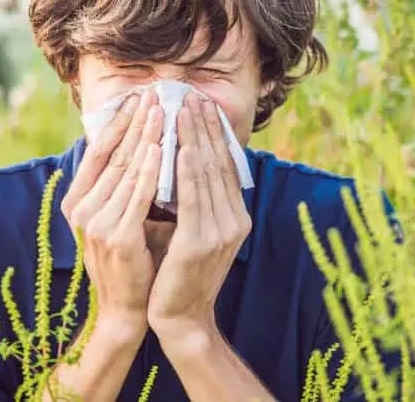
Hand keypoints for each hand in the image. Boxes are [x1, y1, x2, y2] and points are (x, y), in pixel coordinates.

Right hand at [61, 88, 164, 338]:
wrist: (126, 309)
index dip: (118, 122)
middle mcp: (81, 209)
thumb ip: (123, 186)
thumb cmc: (129, 260)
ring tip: (163, 110)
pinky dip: (152, 169)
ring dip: (147, 136)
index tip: (137, 96)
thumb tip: (142, 145)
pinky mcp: (118, 237)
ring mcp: (97, 223)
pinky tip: (164, 147)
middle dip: (136, 121)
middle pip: (114, 154)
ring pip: (127, 169)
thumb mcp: (118, 216)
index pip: (99, 151)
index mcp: (78, 201)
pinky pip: (139, 195)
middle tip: (154, 92)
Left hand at [147, 92, 251, 344]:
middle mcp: (234, 220)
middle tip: (194, 95)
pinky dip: (188, 171)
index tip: (202, 104)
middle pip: (219, 164)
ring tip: (185, 110)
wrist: (180, 319)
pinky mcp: (199, 243)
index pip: (225, 166)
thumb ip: (195, 200)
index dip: (214, 133)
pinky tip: (183, 148)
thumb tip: (185, 160)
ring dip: (196, 139)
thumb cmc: (179, 273)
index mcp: (235, 216)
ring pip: (207, 175)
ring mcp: (220, 232)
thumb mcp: (193, 230)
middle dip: (206, 127)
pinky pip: (193, 199)